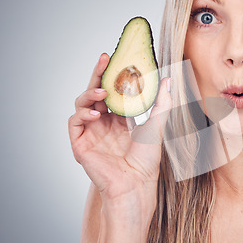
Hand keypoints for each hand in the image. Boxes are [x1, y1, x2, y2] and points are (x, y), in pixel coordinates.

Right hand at [68, 53, 171, 203]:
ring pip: (82, 104)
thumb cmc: (146, 160)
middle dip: (98, 75)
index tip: (117, 57)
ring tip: (103, 92)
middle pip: (96, 92)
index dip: (113, 75)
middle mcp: (104, 123)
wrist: (137, 184)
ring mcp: (91, 132)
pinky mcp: (80, 143)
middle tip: (105, 59)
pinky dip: (82, 114)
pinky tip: (96, 114)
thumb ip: (161, 102)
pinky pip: (74, 122)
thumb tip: (168, 79)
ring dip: (90, 93)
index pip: (112, 91)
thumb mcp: (156, 125)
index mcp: (120, 119)